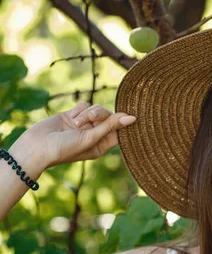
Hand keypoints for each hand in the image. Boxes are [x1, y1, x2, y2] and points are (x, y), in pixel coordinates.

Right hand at [17, 101, 136, 168]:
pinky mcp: (72, 115)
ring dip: (87, 113)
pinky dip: (79, 109)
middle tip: (89, 120)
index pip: (119, 130)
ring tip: (75, 123)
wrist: (38, 146)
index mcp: (102, 145)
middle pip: (108, 116)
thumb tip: (132, 118)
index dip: (122, 122)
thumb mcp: (91, 138)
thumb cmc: (66, 148)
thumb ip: (110, 126)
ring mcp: (84, 124)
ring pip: (96, 109)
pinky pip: (84, 105)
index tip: (130, 115)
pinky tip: (71, 118)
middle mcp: (94, 134)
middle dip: (99, 115)